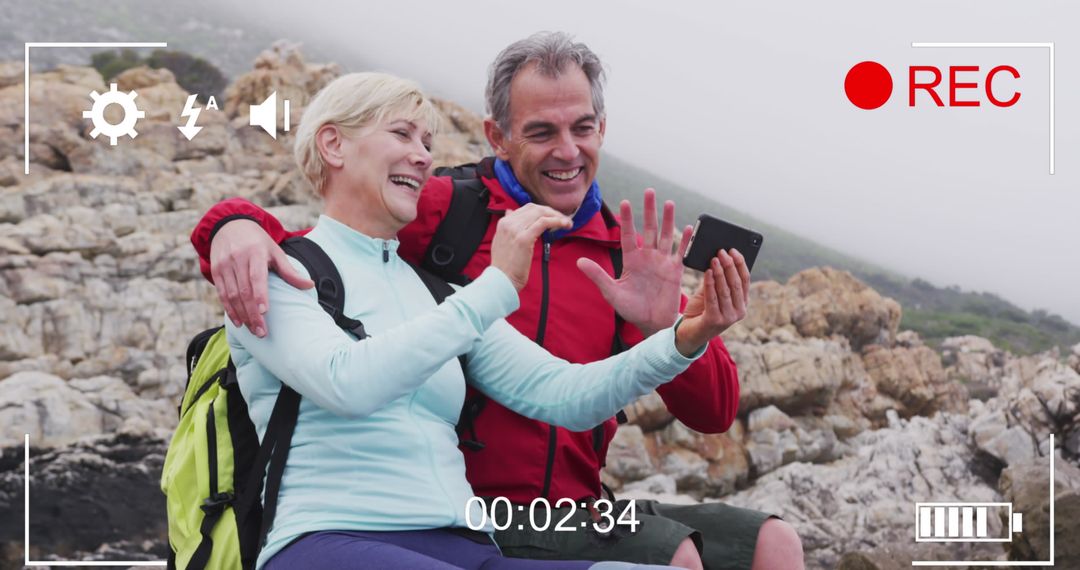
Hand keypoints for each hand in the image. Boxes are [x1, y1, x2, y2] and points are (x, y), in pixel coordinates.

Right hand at [210, 219, 313, 336]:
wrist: (230, 225)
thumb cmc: (258, 242)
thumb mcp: (275, 251)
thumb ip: (290, 271)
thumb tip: (310, 285)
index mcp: (255, 252)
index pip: (256, 277)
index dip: (260, 295)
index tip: (265, 312)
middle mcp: (237, 258)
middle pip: (244, 290)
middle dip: (252, 313)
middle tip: (261, 332)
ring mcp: (224, 265)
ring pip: (231, 295)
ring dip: (242, 315)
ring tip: (253, 330)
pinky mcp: (216, 271)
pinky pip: (221, 294)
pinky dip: (230, 309)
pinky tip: (239, 322)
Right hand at [490, 204, 571, 290]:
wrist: (502, 280)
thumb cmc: (505, 266)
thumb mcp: (501, 241)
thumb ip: (507, 226)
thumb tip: (510, 212)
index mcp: (504, 223)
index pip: (527, 208)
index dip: (544, 211)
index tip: (554, 217)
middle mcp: (508, 223)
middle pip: (535, 208)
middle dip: (552, 212)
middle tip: (563, 220)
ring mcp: (515, 230)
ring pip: (540, 213)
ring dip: (557, 216)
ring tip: (567, 223)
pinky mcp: (524, 238)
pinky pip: (543, 223)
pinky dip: (556, 221)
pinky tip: (565, 225)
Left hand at [577, 188, 692, 336]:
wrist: (651, 324)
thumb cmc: (631, 309)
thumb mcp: (611, 292)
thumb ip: (598, 275)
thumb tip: (579, 261)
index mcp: (632, 260)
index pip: (628, 235)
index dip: (628, 220)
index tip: (625, 202)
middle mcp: (648, 257)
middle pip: (650, 229)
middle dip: (649, 211)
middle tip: (649, 191)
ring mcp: (663, 262)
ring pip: (666, 236)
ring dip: (668, 220)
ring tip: (669, 203)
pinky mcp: (675, 271)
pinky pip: (680, 253)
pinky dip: (685, 241)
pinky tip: (688, 227)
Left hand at [675, 249, 750, 355]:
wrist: (688, 333)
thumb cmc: (700, 310)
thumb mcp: (710, 293)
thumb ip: (715, 280)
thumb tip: (716, 258)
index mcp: (742, 303)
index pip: (745, 280)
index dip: (740, 264)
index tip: (733, 250)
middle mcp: (739, 312)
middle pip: (737, 284)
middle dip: (730, 265)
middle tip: (722, 252)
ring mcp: (728, 318)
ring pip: (726, 290)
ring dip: (720, 273)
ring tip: (714, 259)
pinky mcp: (715, 321)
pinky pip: (713, 298)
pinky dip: (710, 283)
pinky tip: (707, 272)